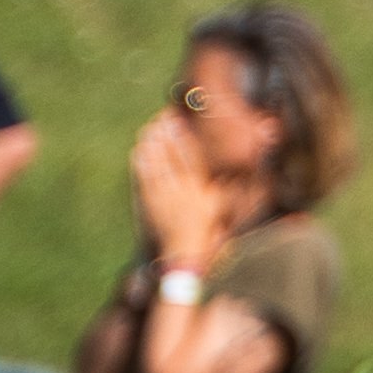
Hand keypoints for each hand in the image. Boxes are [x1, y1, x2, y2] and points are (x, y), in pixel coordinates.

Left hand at [127, 109, 221, 271]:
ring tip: (150, 126)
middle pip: (168, 156)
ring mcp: (160, 196)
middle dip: (164, 134)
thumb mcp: (219, 207)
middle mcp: (178, 190)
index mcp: (197, 190)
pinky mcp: (147, 202)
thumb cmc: (205, 231)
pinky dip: (141, 161)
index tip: (179, 122)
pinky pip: (142, 177)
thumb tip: (232, 169)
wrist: (182, 255)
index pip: (188, 158)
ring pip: (153, 163)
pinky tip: (139, 149)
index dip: (181, 137)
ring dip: (151, 144)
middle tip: (162, 116)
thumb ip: (224, 187)